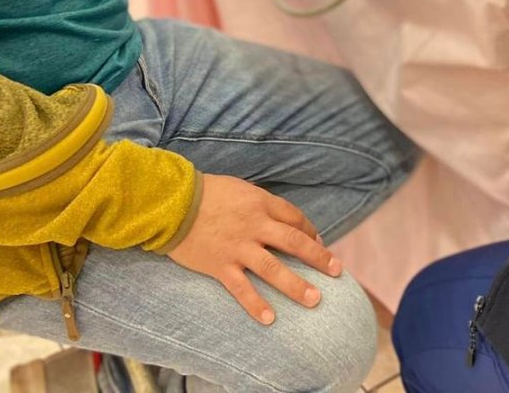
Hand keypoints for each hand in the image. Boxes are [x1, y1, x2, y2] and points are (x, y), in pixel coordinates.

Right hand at [168, 174, 341, 324]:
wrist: (172, 202)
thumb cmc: (206, 192)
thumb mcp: (240, 189)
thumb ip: (262, 204)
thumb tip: (283, 220)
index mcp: (261, 203)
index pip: (295, 219)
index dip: (311, 232)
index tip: (320, 243)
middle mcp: (254, 225)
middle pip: (294, 243)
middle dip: (318, 258)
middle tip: (336, 271)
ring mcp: (238, 247)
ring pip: (274, 269)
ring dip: (296, 285)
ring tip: (314, 300)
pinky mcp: (220, 265)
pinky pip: (242, 288)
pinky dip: (256, 304)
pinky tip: (270, 318)